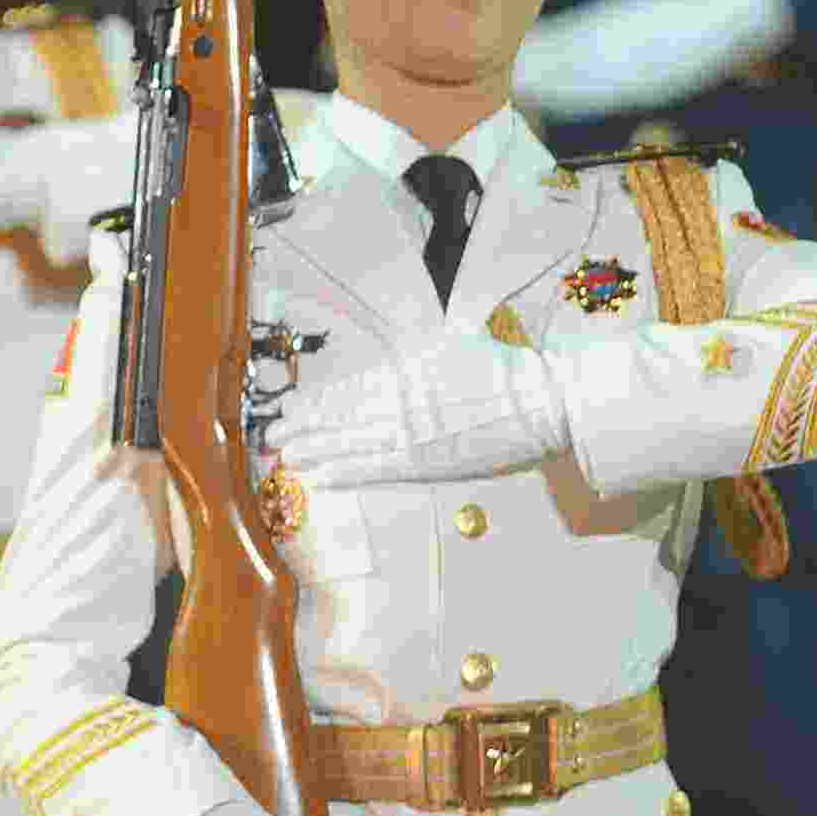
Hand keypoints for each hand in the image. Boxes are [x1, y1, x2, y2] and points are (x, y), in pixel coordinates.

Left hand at [265, 332, 567, 491]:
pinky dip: (344, 474)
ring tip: (287, 455)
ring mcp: (412, 433)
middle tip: (274, 433)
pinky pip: (375, 471)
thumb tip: (409, 341)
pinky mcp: (427, 463)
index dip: (319, 400)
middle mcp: (402, 399)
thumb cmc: (506, 370)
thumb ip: (426, 343)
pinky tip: (319, 477)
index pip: (351, 387)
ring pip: (350, 444)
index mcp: (407, 367)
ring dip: (315, 451)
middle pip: (342, 416)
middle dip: (305, 427)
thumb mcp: (460, 338)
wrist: (541, 403)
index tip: (293, 405)